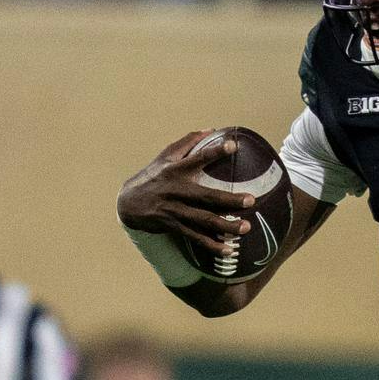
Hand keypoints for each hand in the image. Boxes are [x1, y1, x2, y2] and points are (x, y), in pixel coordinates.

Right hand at [117, 129, 257, 255]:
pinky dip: (211, 245)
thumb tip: (211, 129)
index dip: (215, 151)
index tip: (233, 146)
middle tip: (250, 200)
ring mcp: (174, 209)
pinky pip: (194, 236)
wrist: (127, 203)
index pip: (197, 157)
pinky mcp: (172, 225)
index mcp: (175, 169)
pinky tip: (229, 250)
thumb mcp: (165, 157)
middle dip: (229, 199)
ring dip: (225, 225)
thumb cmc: (153, 176)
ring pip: (203, 219)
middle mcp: (175, 189)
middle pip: (206, 196)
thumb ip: (188, 142)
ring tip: (246, 228)